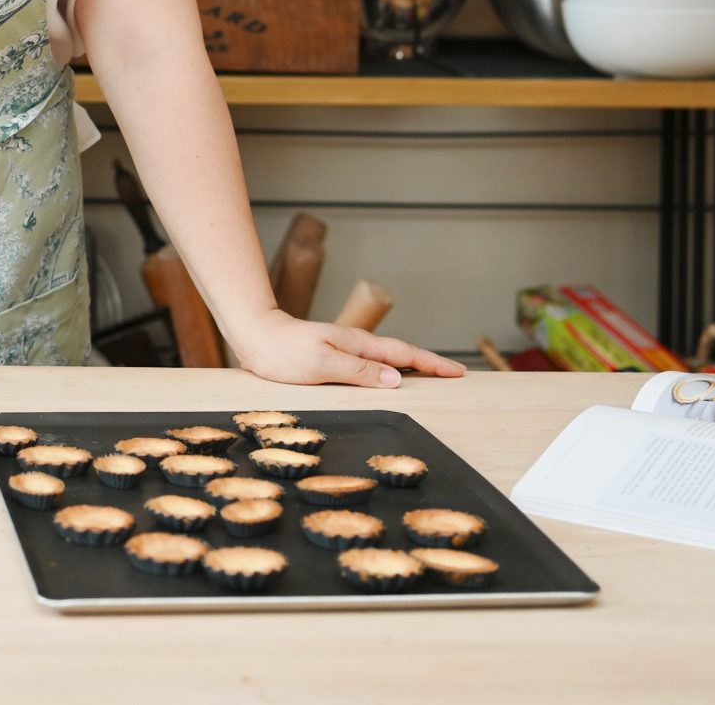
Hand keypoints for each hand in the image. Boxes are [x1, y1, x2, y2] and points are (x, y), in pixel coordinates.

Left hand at [227, 309, 467, 388]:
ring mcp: (348, 350)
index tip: (458, 373)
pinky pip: (374, 364)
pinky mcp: (336, 357)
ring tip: (434, 378)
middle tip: (457, 376)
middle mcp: (357, 345)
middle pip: (403, 355)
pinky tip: (392, 378)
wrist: (256, 336)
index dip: (433, 364)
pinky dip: (391, 369)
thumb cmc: (284, 353)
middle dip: (431, 365)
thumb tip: (397, 379)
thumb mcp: (322, 365)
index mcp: (359, 345)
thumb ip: (359, 371)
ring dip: (414, 367)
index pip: (405, 355)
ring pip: (389, 359)